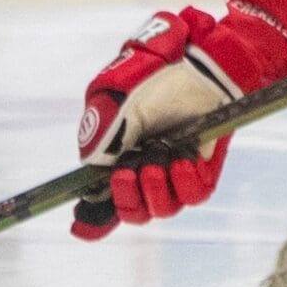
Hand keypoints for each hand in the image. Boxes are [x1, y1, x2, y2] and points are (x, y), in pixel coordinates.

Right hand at [72, 6, 286, 238]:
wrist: (199, 61)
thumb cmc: (154, 75)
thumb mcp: (116, 97)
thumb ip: (102, 131)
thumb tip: (92, 166)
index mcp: (116, 157)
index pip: (102, 202)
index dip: (93, 220)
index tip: (83, 225)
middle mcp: (144, 169)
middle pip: (132, 212)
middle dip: (127, 200)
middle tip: (130, 173)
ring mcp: (174, 171)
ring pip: (162, 209)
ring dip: (156, 192)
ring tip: (158, 163)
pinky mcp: (203, 167)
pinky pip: (194, 195)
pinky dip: (185, 184)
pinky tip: (183, 162)